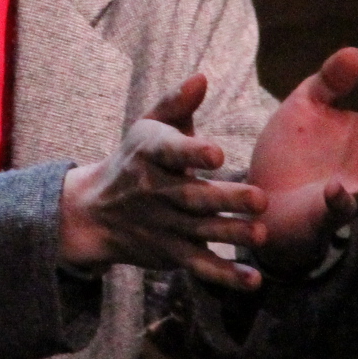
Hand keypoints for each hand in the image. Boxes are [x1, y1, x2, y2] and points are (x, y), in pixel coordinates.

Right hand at [59, 75, 272, 290]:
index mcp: (152, 155)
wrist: (96, 211)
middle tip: (261, 199)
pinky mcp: (172, 253)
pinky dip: (225, 276)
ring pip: (201, 232)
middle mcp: (157, 192)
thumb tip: (202, 77)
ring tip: (262, 235)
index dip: (192, 153)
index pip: (171, 153)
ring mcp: (165, 226)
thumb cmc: (133, 160)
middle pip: (194, 197)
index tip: (217, 153)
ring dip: (232, 235)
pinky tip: (253, 281)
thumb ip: (177, 104)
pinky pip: (200, 266)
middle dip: (227, 199)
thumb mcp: (147, 127)